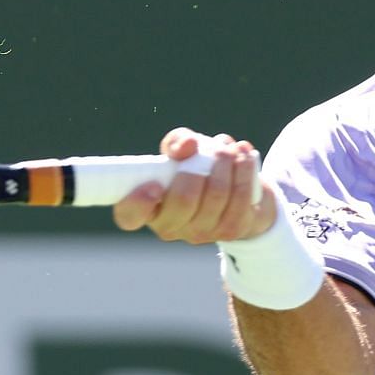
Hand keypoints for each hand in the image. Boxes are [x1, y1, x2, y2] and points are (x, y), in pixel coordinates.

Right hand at [111, 127, 274, 243]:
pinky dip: (244, 172)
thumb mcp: (181, 151)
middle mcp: (170, 226)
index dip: (137, 204)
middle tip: (214, 150)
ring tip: (230, 150)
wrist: (239, 192)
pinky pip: (240, 200)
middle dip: (200, 167)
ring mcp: (201, 233)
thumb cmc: (198, 168)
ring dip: (226, 165)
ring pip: (216, 196)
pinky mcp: (231, 231)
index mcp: (148, 208)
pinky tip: (245, 157)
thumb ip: (177, 142)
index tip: (152, 186)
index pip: (130, 216)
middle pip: (183, 200)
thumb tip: (187, 146)